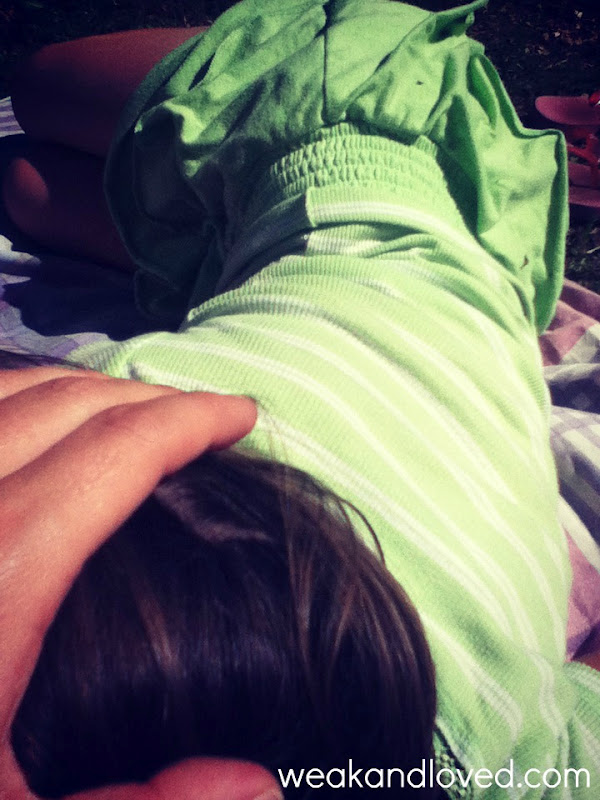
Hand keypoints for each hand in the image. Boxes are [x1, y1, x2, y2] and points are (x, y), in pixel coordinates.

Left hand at [0, 368, 278, 799]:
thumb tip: (266, 786)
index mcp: (3, 566)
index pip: (118, 450)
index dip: (192, 419)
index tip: (241, 413)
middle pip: (72, 403)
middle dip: (151, 396)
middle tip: (203, 415)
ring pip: (12, 390)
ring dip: (83, 387)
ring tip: (134, 409)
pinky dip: (21, 399)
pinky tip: (38, 427)